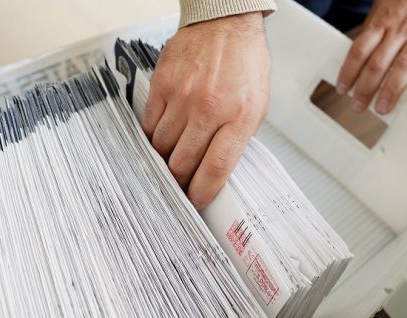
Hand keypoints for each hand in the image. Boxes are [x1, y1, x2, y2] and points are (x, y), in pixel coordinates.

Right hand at [144, 12, 269, 209]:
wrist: (224, 25)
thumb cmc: (244, 63)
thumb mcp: (257, 106)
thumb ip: (237, 139)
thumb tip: (217, 171)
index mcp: (239, 116)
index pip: (216, 168)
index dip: (202, 192)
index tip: (196, 203)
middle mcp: (209, 109)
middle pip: (182, 163)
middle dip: (180, 181)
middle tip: (180, 186)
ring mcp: (182, 98)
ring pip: (161, 148)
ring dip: (165, 159)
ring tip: (171, 159)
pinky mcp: (162, 87)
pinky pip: (149, 125)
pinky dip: (153, 137)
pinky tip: (162, 137)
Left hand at [336, 0, 406, 113]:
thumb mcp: (387, 4)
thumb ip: (376, 28)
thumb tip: (360, 54)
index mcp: (383, 20)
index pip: (359, 50)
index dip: (348, 72)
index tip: (342, 89)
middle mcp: (400, 28)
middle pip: (378, 62)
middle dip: (365, 88)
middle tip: (357, 106)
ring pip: (403, 64)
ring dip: (390, 90)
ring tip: (382, 108)